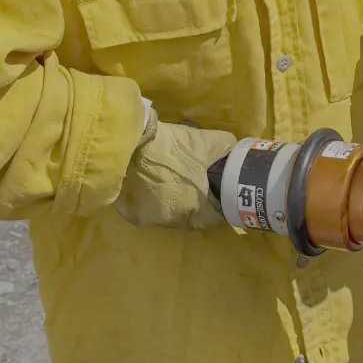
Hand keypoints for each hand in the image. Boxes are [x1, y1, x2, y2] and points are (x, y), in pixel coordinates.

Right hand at [116, 112, 235, 228]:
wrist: (127, 142)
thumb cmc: (169, 146)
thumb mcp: (206, 141)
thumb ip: (226, 148)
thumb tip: (235, 152)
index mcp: (195, 209)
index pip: (217, 219)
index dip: (221, 206)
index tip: (220, 194)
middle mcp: (174, 221)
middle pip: (193, 219)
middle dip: (199, 206)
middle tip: (198, 186)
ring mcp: (150, 221)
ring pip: (170, 217)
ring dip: (176, 205)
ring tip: (174, 184)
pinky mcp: (132, 215)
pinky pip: (148, 212)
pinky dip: (153, 203)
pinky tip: (152, 186)